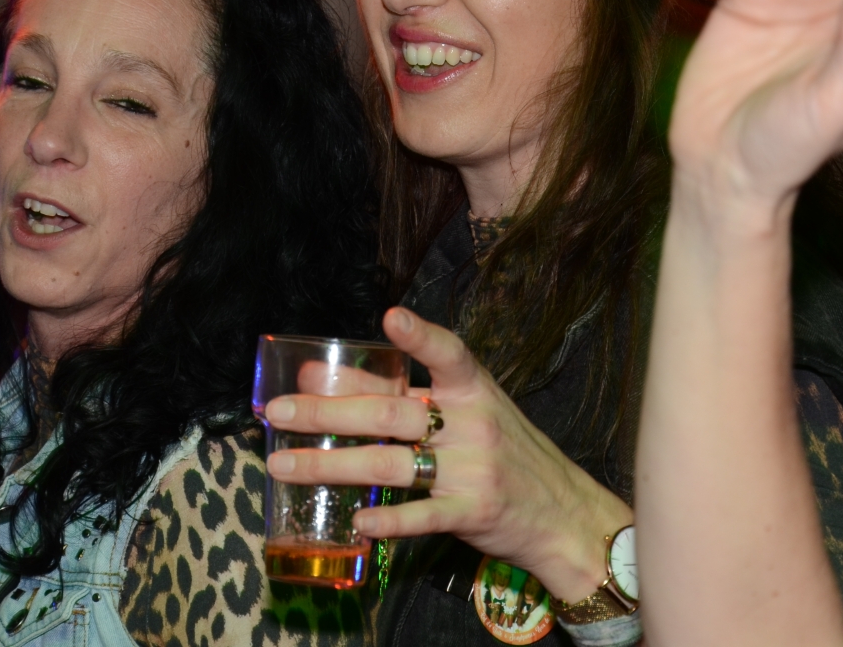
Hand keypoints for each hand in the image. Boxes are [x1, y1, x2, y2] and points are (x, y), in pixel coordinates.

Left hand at [264, 307, 632, 601]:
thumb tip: (326, 376)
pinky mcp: (474, 513)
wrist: (565, 516)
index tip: (389, 319)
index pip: (448, 354)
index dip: (420, 336)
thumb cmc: (507, 455)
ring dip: (330, 464)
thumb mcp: (471, 413)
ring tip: (283, 464)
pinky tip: (357, 523)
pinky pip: (423, 516)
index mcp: (474, 391)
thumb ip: (408, 395)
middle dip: (327, 410)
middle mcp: (473, 424)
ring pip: (390, 464)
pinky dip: (389, 521)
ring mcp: (473, 470)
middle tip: (277, 410)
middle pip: (390, 412)